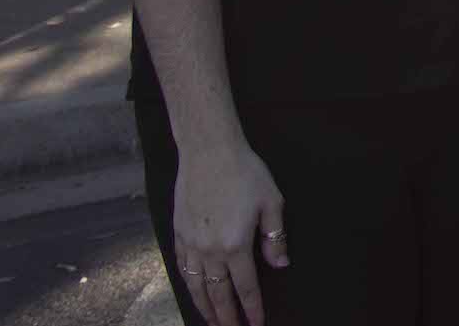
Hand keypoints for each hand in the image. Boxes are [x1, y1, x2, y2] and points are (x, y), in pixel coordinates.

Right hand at [172, 134, 286, 325]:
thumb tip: (280, 264)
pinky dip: (187, 284)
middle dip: (226, 317)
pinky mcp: (178, 233)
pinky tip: (192, 290)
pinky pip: (181, 267)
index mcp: (236, 245)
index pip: (245, 288)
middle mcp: (210, 250)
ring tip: (212, 322)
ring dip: (204, 307)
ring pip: (196, 286)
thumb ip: (275, 237)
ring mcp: (191, 243)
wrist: (208, 151)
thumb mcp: (271, 202)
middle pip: (218, 294)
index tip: (256, 324)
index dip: (252, 309)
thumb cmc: (244, 172)